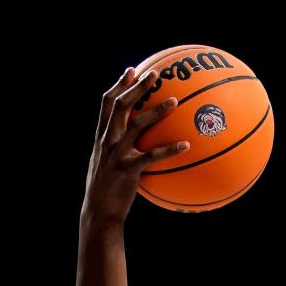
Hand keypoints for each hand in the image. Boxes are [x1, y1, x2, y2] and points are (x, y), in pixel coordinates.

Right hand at [84, 67, 189, 226]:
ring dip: (156, 111)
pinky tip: (186, 145)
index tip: (132, 71)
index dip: (119, 85)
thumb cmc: (106, 191)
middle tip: (155, 74)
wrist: (99, 214)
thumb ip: (116, 148)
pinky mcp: (128, 171)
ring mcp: (116, 155)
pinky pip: (151, 156)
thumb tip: (133, 141)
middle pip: (121, 106)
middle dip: (137, 87)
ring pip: (135, 125)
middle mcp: (107, 142)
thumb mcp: (106, 165)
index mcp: (102, 138)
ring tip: (175, 101)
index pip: (107, 104)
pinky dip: (170, 150)